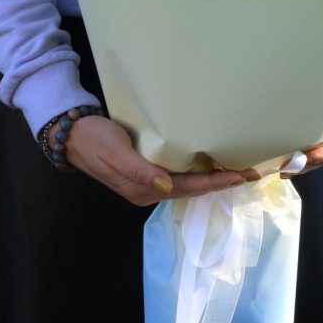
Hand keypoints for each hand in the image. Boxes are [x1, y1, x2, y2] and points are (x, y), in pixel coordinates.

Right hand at [56, 115, 258, 205]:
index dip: (217, 183)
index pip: (189, 188)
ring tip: (236, 167)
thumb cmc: (94, 139)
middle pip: (193, 188)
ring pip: (187, 182)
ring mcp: (147, 181)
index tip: (242, 176)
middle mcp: (149, 190)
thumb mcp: (115, 151)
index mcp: (143, 190)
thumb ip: (139, 170)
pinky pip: (179, 173)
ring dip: (212, 176)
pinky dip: (197, 169)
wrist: (71, 133)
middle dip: (221, 181)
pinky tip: (209, 160)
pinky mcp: (146, 169)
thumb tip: (167, 187)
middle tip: (250, 172)